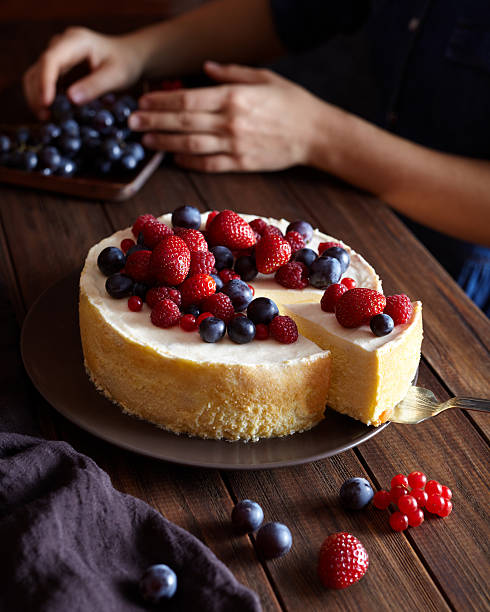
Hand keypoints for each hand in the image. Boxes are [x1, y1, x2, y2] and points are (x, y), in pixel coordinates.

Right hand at [23, 27, 144, 118]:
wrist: (128, 56)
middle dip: (37, 94)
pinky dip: (44, 98)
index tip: (46, 104)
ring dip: (37, 97)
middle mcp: (61, 45)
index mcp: (76, 41)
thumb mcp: (116, 76)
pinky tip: (50, 114)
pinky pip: (43, 82)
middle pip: (38, 68)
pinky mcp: (58, 68)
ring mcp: (57, 56)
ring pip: (35, 76)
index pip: (51, 60)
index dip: (45, 82)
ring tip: (46, 118)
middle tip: (45, 117)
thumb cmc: (125, 64)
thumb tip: (71, 99)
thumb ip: (95, 86)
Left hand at [129, 62, 325, 171]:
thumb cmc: (290, 102)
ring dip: (165, 144)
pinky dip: (190, 162)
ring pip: (191, 145)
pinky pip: (209, 165)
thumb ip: (231, 73)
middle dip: (154, 122)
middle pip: (183, 123)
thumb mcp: (263, 77)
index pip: (188, 100)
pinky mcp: (242, 164)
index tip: (142, 103)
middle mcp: (231, 122)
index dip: (161, 103)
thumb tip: (206, 68)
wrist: (315, 134)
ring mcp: (235, 145)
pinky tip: (174, 159)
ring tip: (145, 141)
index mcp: (233, 97)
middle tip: (131, 123)